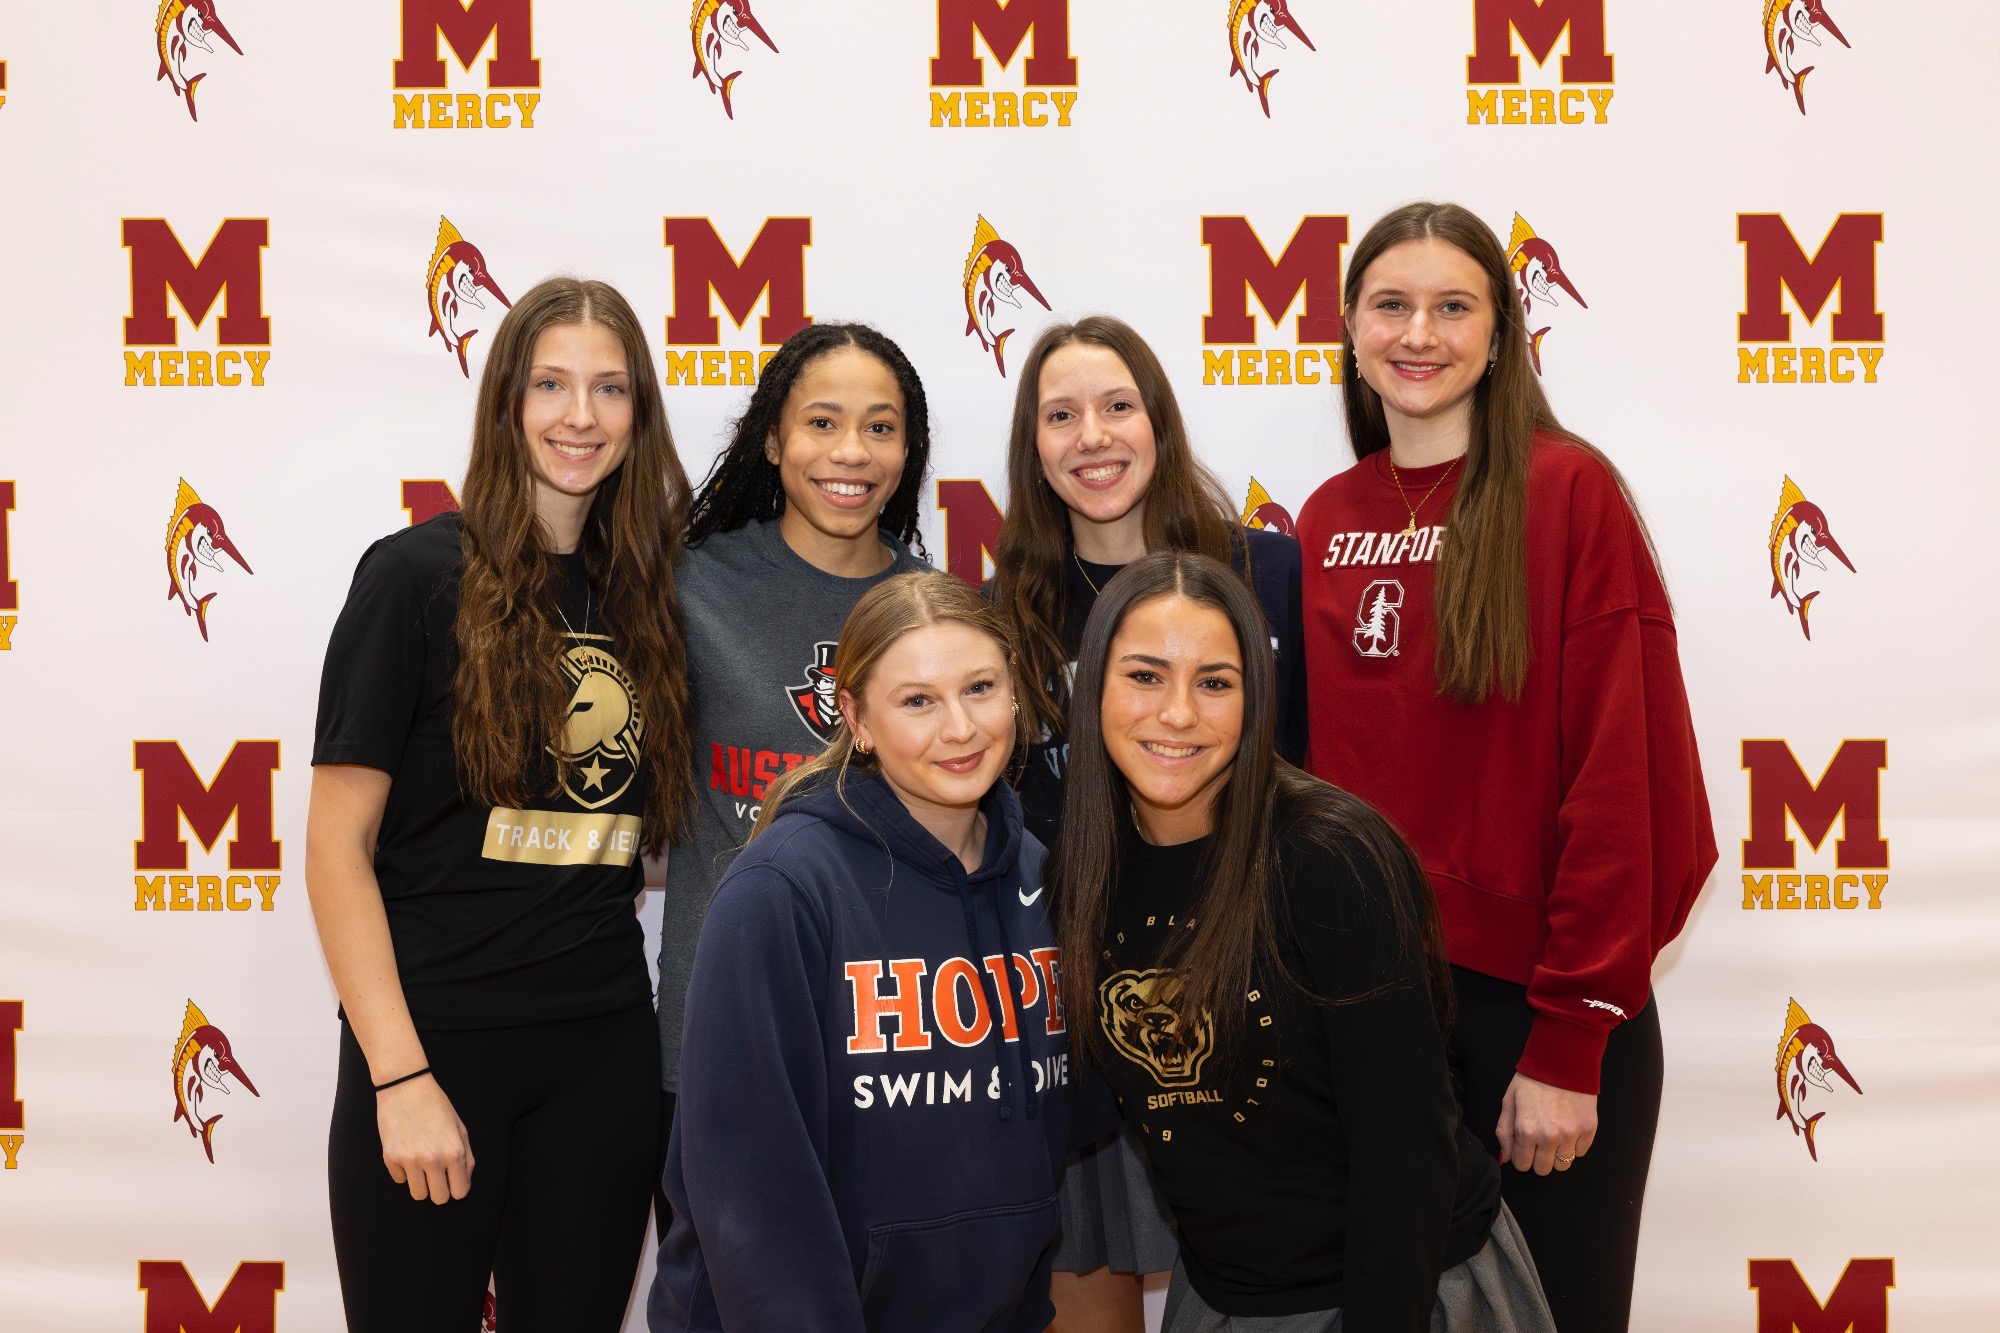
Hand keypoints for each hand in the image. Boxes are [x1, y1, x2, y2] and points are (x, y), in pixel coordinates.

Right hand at [376, 1075, 474, 1203]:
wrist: (406, 1087)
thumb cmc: (436, 1106)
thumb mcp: (460, 1128)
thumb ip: (466, 1156)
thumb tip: (464, 1180)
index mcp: (454, 1152)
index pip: (459, 1193)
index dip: (457, 1188)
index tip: (453, 1181)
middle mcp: (432, 1160)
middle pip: (439, 1199)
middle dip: (440, 1190)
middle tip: (438, 1175)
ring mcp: (409, 1161)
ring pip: (418, 1194)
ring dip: (421, 1183)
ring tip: (422, 1165)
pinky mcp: (389, 1158)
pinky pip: (400, 1180)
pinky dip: (404, 1172)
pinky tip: (407, 1153)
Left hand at [1496, 1072, 1595, 1175]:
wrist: (1562, 1061)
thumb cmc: (1532, 1080)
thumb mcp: (1509, 1101)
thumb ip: (1504, 1132)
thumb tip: (1506, 1158)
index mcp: (1527, 1131)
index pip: (1523, 1165)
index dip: (1521, 1157)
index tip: (1524, 1148)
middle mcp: (1550, 1137)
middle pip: (1544, 1169)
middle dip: (1538, 1159)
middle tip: (1539, 1141)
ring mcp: (1572, 1134)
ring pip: (1563, 1165)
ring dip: (1557, 1154)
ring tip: (1554, 1135)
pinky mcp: (1589, 1129)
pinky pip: (1580, 1153)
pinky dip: (1574, 1145)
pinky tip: (1568, 1128)